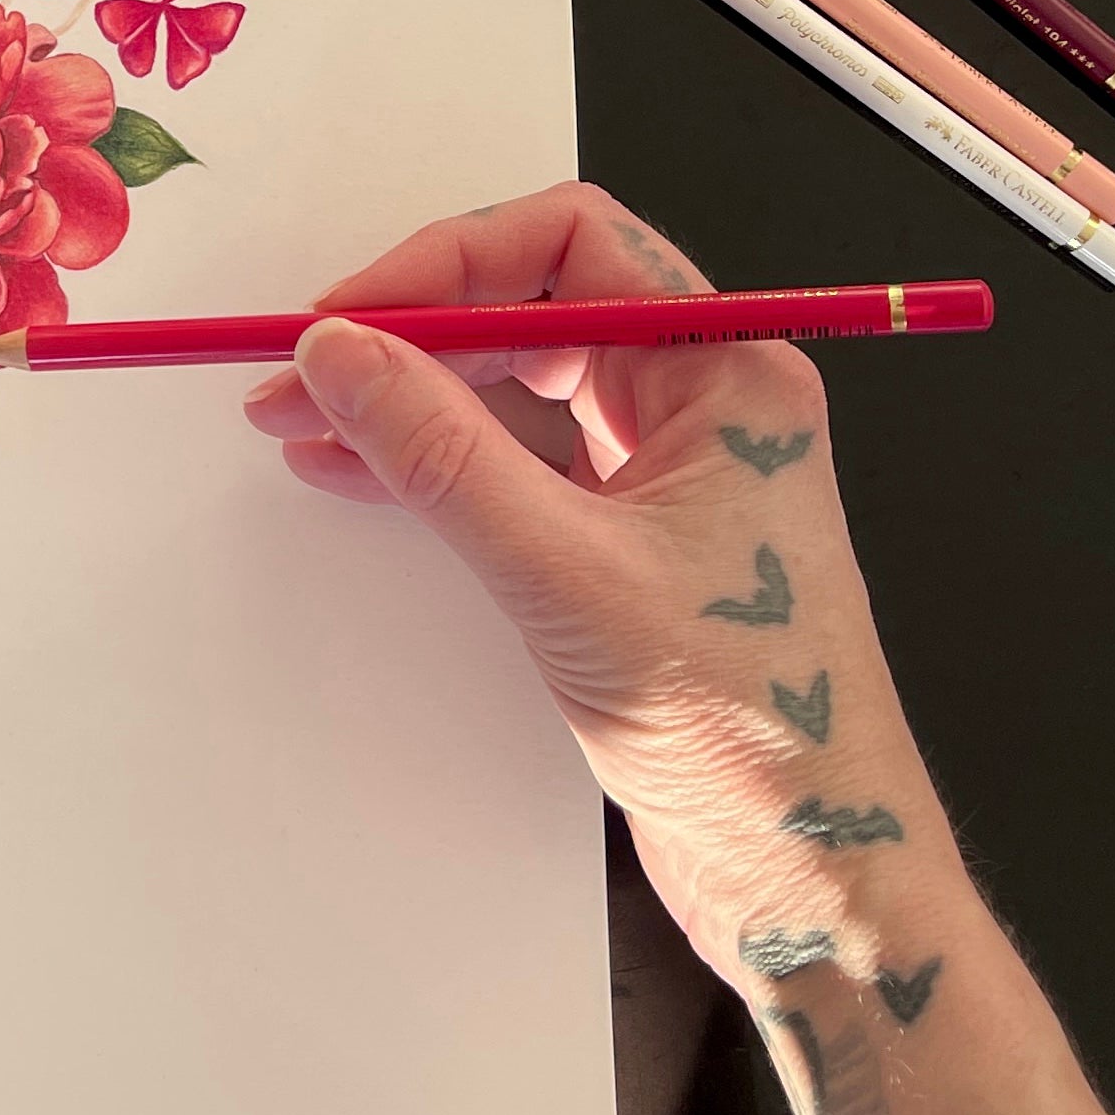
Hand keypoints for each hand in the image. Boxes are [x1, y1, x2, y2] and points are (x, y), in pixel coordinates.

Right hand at [242, 182, 963, 992]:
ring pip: (516, 388)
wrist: (811, 871)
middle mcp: (704, 404)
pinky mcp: (629, 541)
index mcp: (729, 373)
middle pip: (535, 305)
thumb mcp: (566, 571)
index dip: (447, 262)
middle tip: (308, 367)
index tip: (350, 316)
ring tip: (302, 418)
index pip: (572, 244)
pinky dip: (433, 462)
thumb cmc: (749, 727)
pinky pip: (516, 464)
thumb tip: (338, 353)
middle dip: (412, 330)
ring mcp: (665, 473)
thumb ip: (441, 454)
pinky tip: (352, 471)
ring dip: (410, 397)